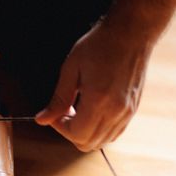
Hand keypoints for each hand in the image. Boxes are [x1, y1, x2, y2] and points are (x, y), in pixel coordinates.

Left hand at [35, 0, 175, 151]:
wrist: (131, 32)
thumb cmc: (100, 45)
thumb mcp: (71, 69)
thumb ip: (58, 99)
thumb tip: (42, 119)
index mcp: (99, 101)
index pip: (76, 134)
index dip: (60, 128)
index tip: (56, 113)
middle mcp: (116, 111)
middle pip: (89, 143)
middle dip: (71, 131)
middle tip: (66, 111)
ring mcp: (128, 112)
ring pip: (102, 141)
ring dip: (86, 131)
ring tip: (80, 108)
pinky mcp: (133, 109)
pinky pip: (114, 133)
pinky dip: (100, 129)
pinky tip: (93, 110)